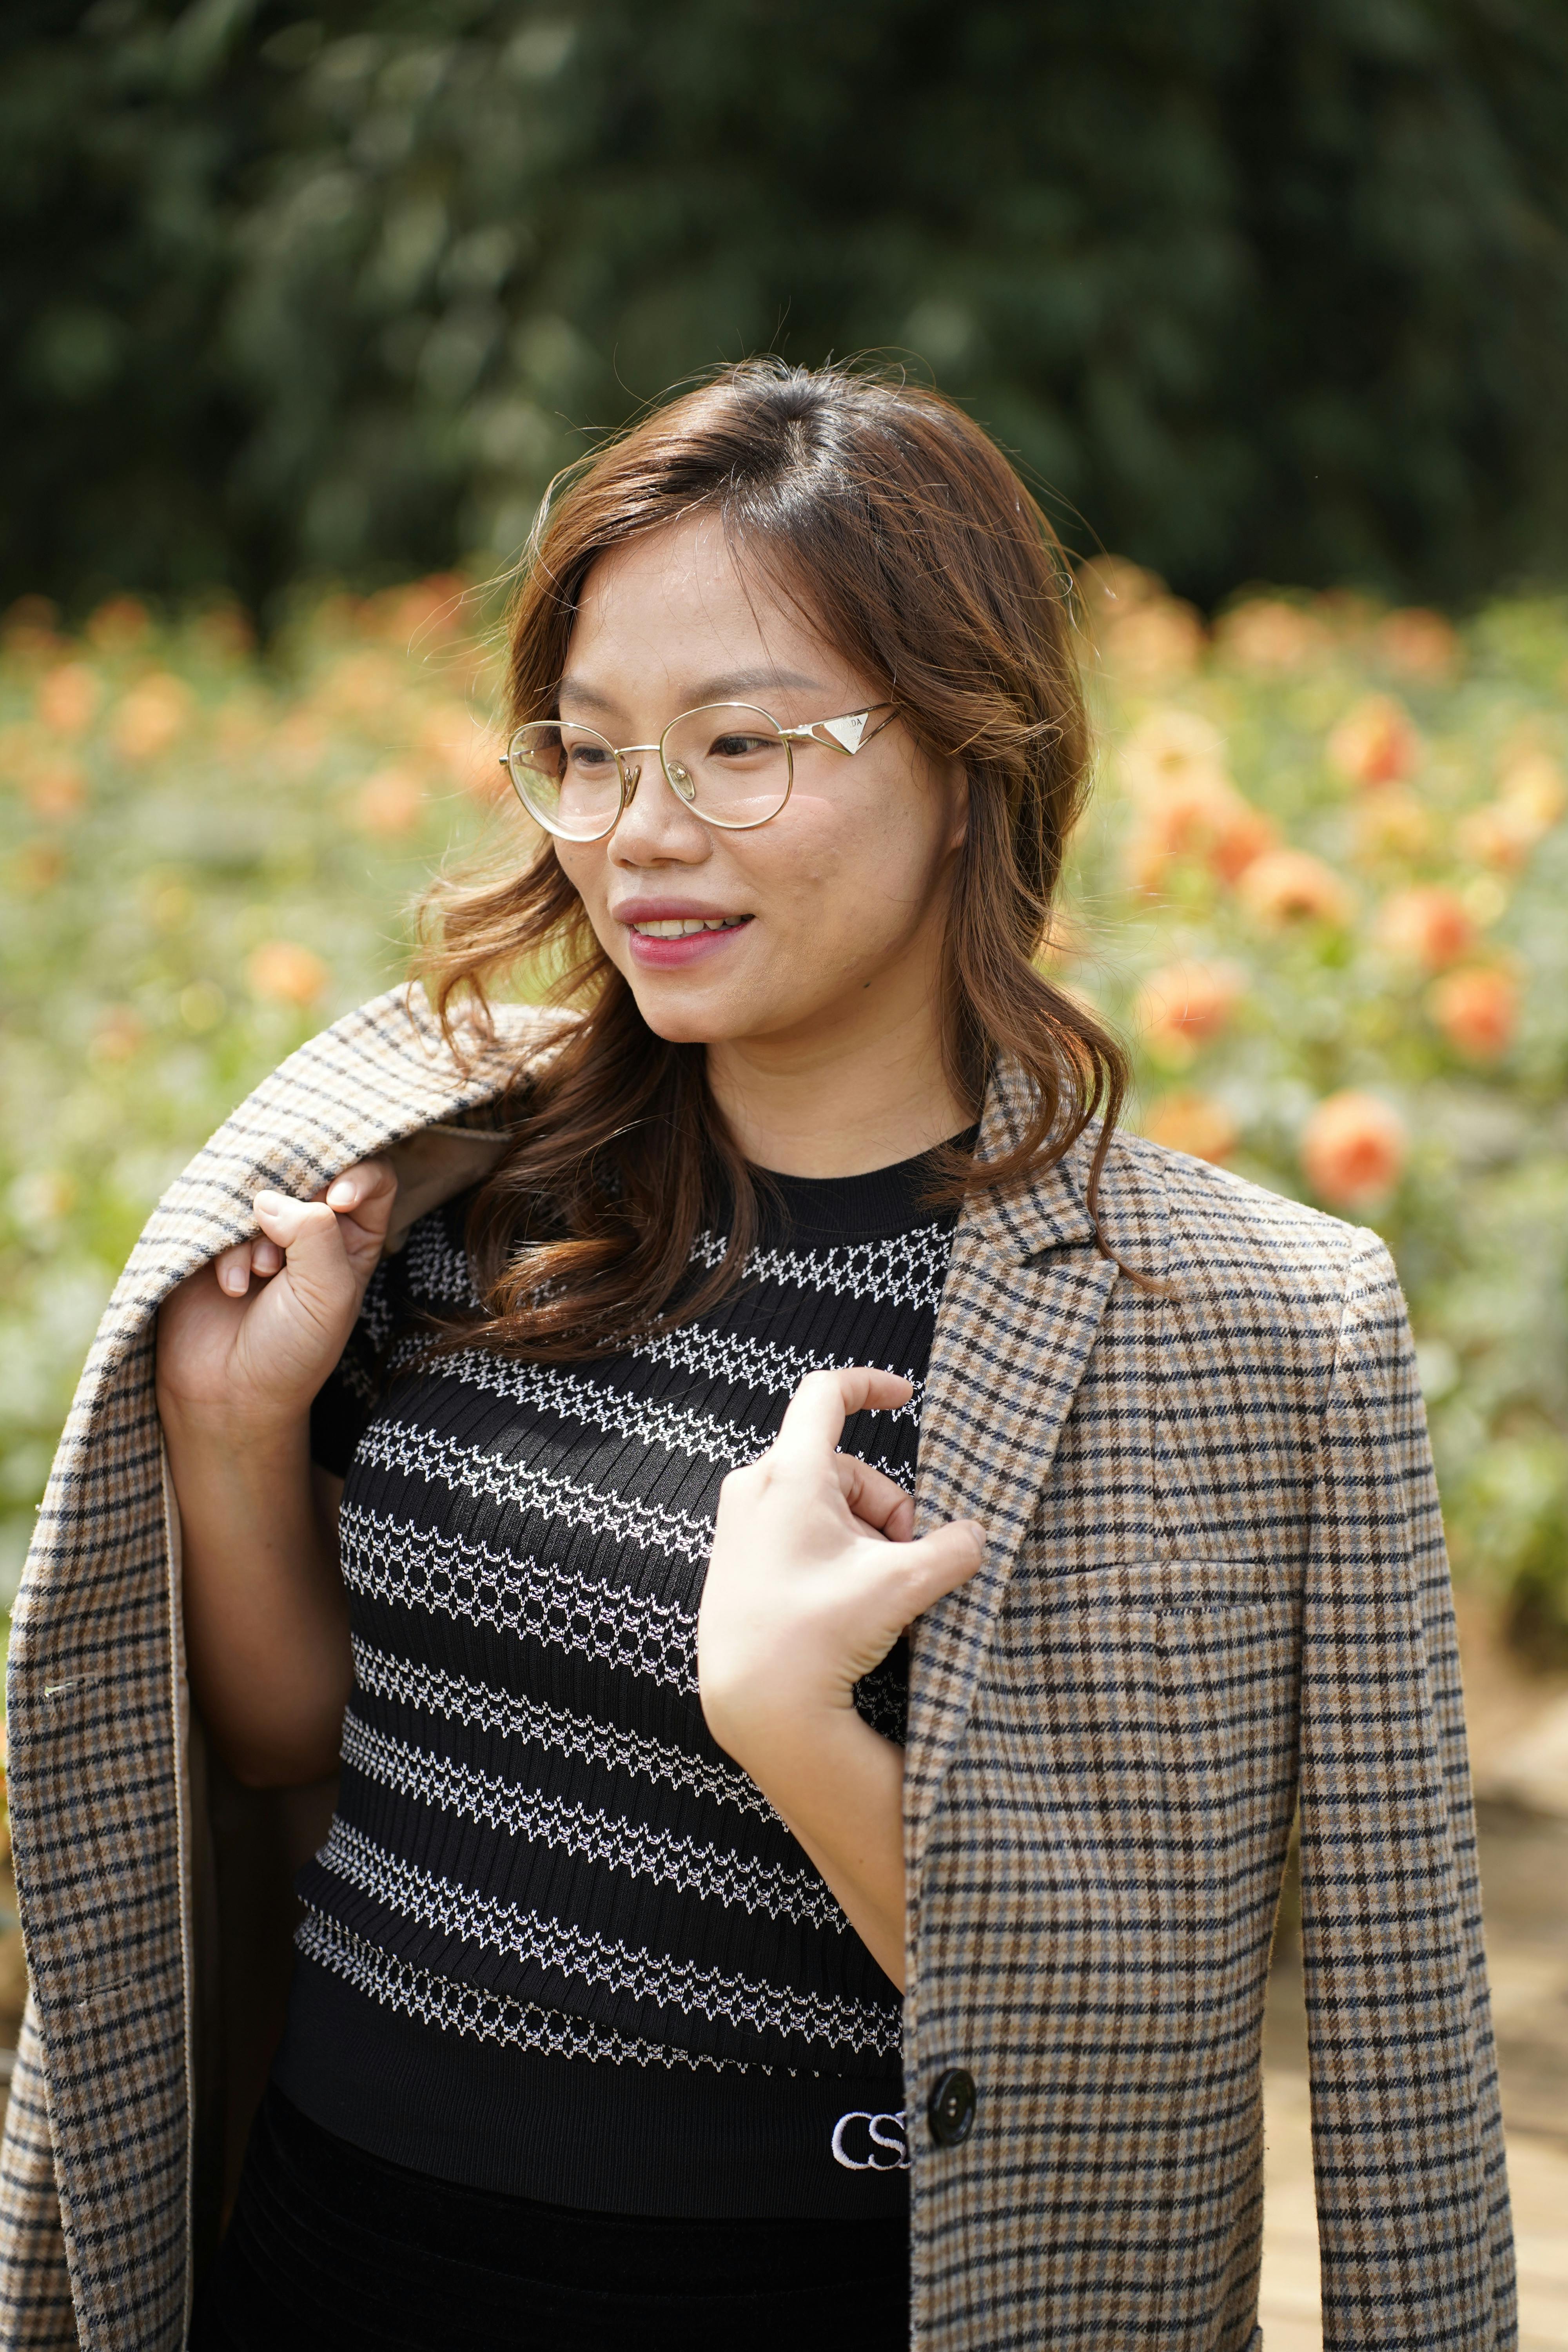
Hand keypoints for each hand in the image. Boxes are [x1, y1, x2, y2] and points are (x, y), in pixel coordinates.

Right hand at [156, 1156, 396, 1444]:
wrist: (230, 1394)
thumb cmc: (293, 1351)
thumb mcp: (328, 1293)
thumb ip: (316, 1233)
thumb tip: (270, 1197)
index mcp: (354, 1238)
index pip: (372, 1177)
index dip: (357, 1173)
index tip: (335, 1200)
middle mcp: (310, 1227)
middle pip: (310, 1172)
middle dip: (297, 1203)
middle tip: (284, 1250)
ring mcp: (258, 1229)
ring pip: (261, 1190)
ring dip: (260, 1231)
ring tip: (261, 1273)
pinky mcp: (213, 1238)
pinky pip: (217, 1213)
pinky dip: (226, 1249)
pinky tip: (232, 1286)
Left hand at [698, 1366, 984, 1772]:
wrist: (754, 1706)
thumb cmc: (815, 1637)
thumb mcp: (900, 1587)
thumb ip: (951, 1551)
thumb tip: (976, 1537)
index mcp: (788, 1475)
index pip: (826, 1395)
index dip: (871, 1385)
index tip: (905, 1396)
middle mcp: (755, 1489)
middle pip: (843, 1468)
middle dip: (886, 1510)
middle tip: (902, 1562)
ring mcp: (742, 1525)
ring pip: (825, 1505)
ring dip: (862, 1538)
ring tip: (869, 1593)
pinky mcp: (738, 1559)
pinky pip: (800, 1533)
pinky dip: (833, 1554)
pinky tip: (841, 1603)